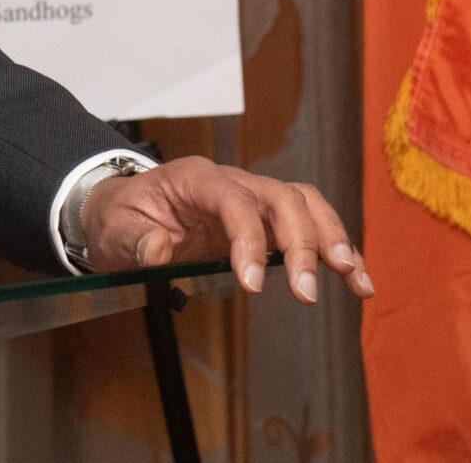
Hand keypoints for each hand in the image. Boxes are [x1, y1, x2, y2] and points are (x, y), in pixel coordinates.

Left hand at [82, 157, 373, 302]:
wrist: (124, 212)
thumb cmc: (121, 218)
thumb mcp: (114, 231)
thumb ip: (135, 241)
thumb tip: (158, 247)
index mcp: (195, 179)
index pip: (233, 199)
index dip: (248, 238)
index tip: (252, 283)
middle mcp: (232, 181)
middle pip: (281, 197)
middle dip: (301, 242)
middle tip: (307, 291)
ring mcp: (252, 198)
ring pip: (304, 205)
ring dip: (333, 240)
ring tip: (354, 280)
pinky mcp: (265, 220)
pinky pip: (308, 225)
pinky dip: (335, 248)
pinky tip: (356, 278)